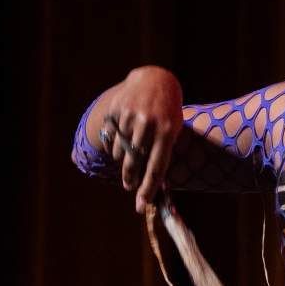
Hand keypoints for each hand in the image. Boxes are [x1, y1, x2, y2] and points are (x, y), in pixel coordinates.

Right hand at [101, 66, 182, 212]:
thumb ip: (163, 153)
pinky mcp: (117, 109)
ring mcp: (131, 116)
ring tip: (127, 153)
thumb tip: (153, 185)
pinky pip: (110, 137)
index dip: (148, 188)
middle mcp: (149, 124)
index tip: (141, 205)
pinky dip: (113, 144)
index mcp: (168, 132)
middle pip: (134, 161)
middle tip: (128, 185)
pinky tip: (119, 140)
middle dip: (130, 178)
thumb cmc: (167, 112)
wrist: (155, 80)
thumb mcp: (174, 129)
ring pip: (120, 150)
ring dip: (121, 158)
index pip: (157, 167)